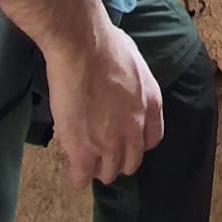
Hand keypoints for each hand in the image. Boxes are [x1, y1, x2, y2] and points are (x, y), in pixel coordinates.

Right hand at [45, 18, 163, 188]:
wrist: (83, 47)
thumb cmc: (105, 43)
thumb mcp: (134, 63)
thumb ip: (133, 86)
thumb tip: (121, 89)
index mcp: (151, 106)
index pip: (151, 140)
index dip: (134, 142)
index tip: (121, 137)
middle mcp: (135, 129)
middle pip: (130, 163)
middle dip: (115, 158)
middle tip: (98, 146)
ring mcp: (110, 144)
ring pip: (107, 174)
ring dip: (95, 166)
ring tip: (81, 153)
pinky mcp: (84, 152)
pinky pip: (81, 178)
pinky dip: (75, 173)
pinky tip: (69, 159)